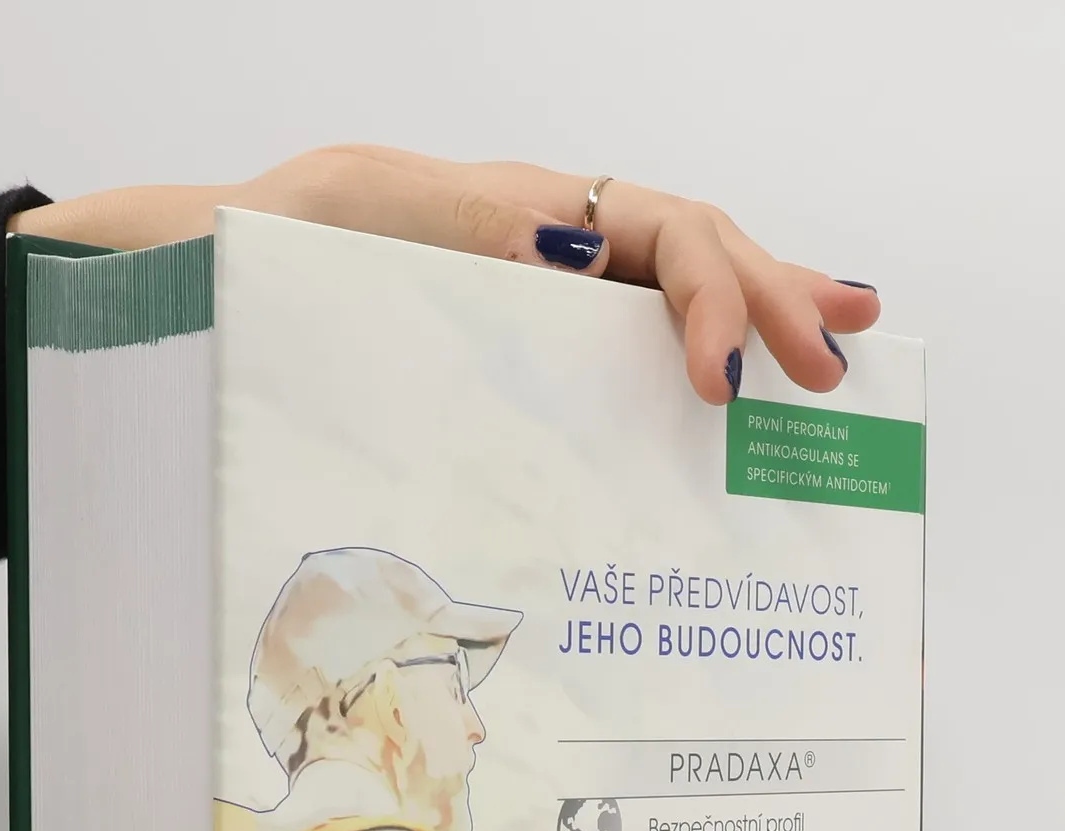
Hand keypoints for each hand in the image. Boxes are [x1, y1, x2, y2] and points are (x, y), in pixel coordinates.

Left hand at [10, 147, 879, 401]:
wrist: (214, 269)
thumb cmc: (260, 256)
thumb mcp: (328, 229)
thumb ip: (426, 226)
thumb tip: (561, 251)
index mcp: (514, 211)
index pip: (653, 231)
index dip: (704, 300)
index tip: (722, 386)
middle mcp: (546, 234)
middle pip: (693, 242)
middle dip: (771, 302)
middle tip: (833, 372)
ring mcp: (546, 275)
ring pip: (682, 274)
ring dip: (768, 302)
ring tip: (850, 332)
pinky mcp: (536, 323)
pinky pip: (636, 324)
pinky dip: (710, 334)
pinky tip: (755, 369)